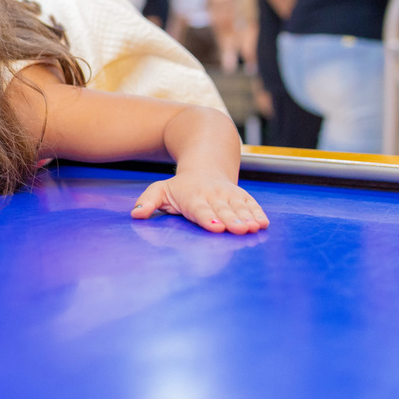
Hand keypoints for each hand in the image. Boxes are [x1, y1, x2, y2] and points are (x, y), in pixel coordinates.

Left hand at [131, 173, 268, 233]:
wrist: (205, 167)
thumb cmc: (179, 188)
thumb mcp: (160, 191)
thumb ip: (147, 201)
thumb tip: (135, 214)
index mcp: (192, 197)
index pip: (200, 210)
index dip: (208, 218)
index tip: (216, 227)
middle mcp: (212, 195)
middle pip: (222, 210)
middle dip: (231, 220)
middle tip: (239, 230)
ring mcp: (228, 195)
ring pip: (239, 207)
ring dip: (247, 218)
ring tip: (254, 228)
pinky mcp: (241, 195)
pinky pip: (251, 204)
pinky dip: (258, 212)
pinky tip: (264, 223)